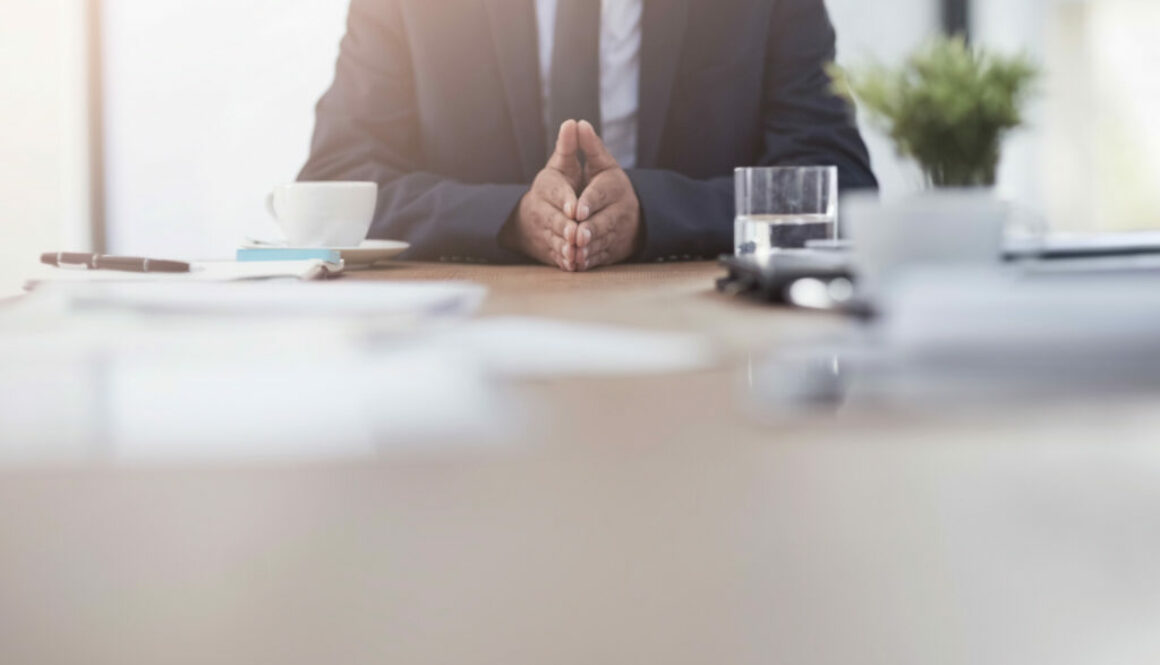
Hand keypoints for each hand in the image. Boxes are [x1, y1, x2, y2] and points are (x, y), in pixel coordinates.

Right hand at [507, 120, 583, 270]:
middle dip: (565, 228)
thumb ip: (569, 147)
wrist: (533, 215)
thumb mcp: (561, 164)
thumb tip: (573, 122)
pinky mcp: (545, 248)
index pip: (555, 192)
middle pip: (553, 219)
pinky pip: (554, 256)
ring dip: (565, 247)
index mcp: (546, 185)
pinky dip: (564, 261)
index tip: (576, 208)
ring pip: (553, 239)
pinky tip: (574, 265)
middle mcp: (540, 208)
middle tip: (578, 234)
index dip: (566, 201)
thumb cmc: (556, 185)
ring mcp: (541, 230)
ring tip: (577, 252)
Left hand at [574, 120, 641, 271]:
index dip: (588, 202)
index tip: (576, 210)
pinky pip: (602, 256)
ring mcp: (619, 231)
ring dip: (589, 248)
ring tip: (575, 252)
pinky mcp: (615, 249)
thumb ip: (588, 147)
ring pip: (603, 241)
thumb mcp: (601, 164)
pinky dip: (590, 261)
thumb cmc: (608, 185)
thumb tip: (577, 123)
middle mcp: (621, 209)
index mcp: (615, 185)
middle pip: (604, 220)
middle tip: (576, 235)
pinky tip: (578, 264)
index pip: (601, 193)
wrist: (633, 214)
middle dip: (590, 229)